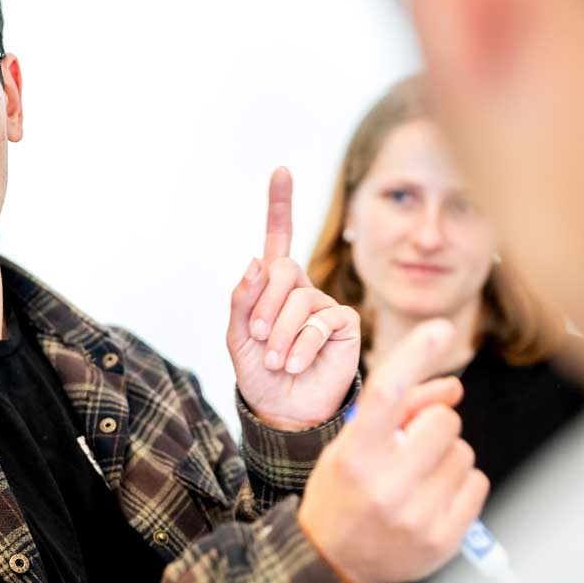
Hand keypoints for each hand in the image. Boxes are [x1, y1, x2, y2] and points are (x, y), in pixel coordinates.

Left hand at [228, 167, 360, 430]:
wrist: (284, 411)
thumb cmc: (261, 376)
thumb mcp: (239, 340)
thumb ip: (242, 301)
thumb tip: (255, 261)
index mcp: (273, 288)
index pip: (278, 239)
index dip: (281, 205)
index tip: (281, 171)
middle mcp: (301, 290)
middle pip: (283, 270)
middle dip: (265, 305)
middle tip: (259, 338)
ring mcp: (325, 306)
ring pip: (300, 299)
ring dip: (281, 334)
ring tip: (277, 360)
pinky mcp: (345, 325)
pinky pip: (321, 322)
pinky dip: (302, 346)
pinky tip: (296, 364)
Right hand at [297, 319, 488, 582]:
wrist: (332, 561)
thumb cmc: (343, 491)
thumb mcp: (352, 445)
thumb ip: (399, 413)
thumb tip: (455, 389)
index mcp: (354, 456)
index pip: (387, 393)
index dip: (415, 355)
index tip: (438, 327)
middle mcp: (384, 486)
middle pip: (443, 423)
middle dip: (432, 428)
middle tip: (410, 447)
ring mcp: (416, 516)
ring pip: (463, 453)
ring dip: (445, 458)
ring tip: (417, 479)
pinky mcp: (442, 539)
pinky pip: (477, 483)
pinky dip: (460, 485)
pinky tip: (432, 498)